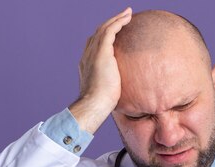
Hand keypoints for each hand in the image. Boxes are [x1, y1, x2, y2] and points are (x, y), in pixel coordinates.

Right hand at [69, 7, 131, 133]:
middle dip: (110, 24)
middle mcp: (87, 55)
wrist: (94, 104)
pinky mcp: (101, 51)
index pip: (94, 45)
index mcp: (87, 64)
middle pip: (98, 33)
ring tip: (127, 14)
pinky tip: (127, 18)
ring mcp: (93, 52)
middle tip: (123, 18)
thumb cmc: (101, 105)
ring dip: (116, 19)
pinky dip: (118, 22)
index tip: (114, 33)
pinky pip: (110, 30)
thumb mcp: (105, 93)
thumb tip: (119, 94)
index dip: (104, 37)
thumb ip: (110, 88)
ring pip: (104, 29)